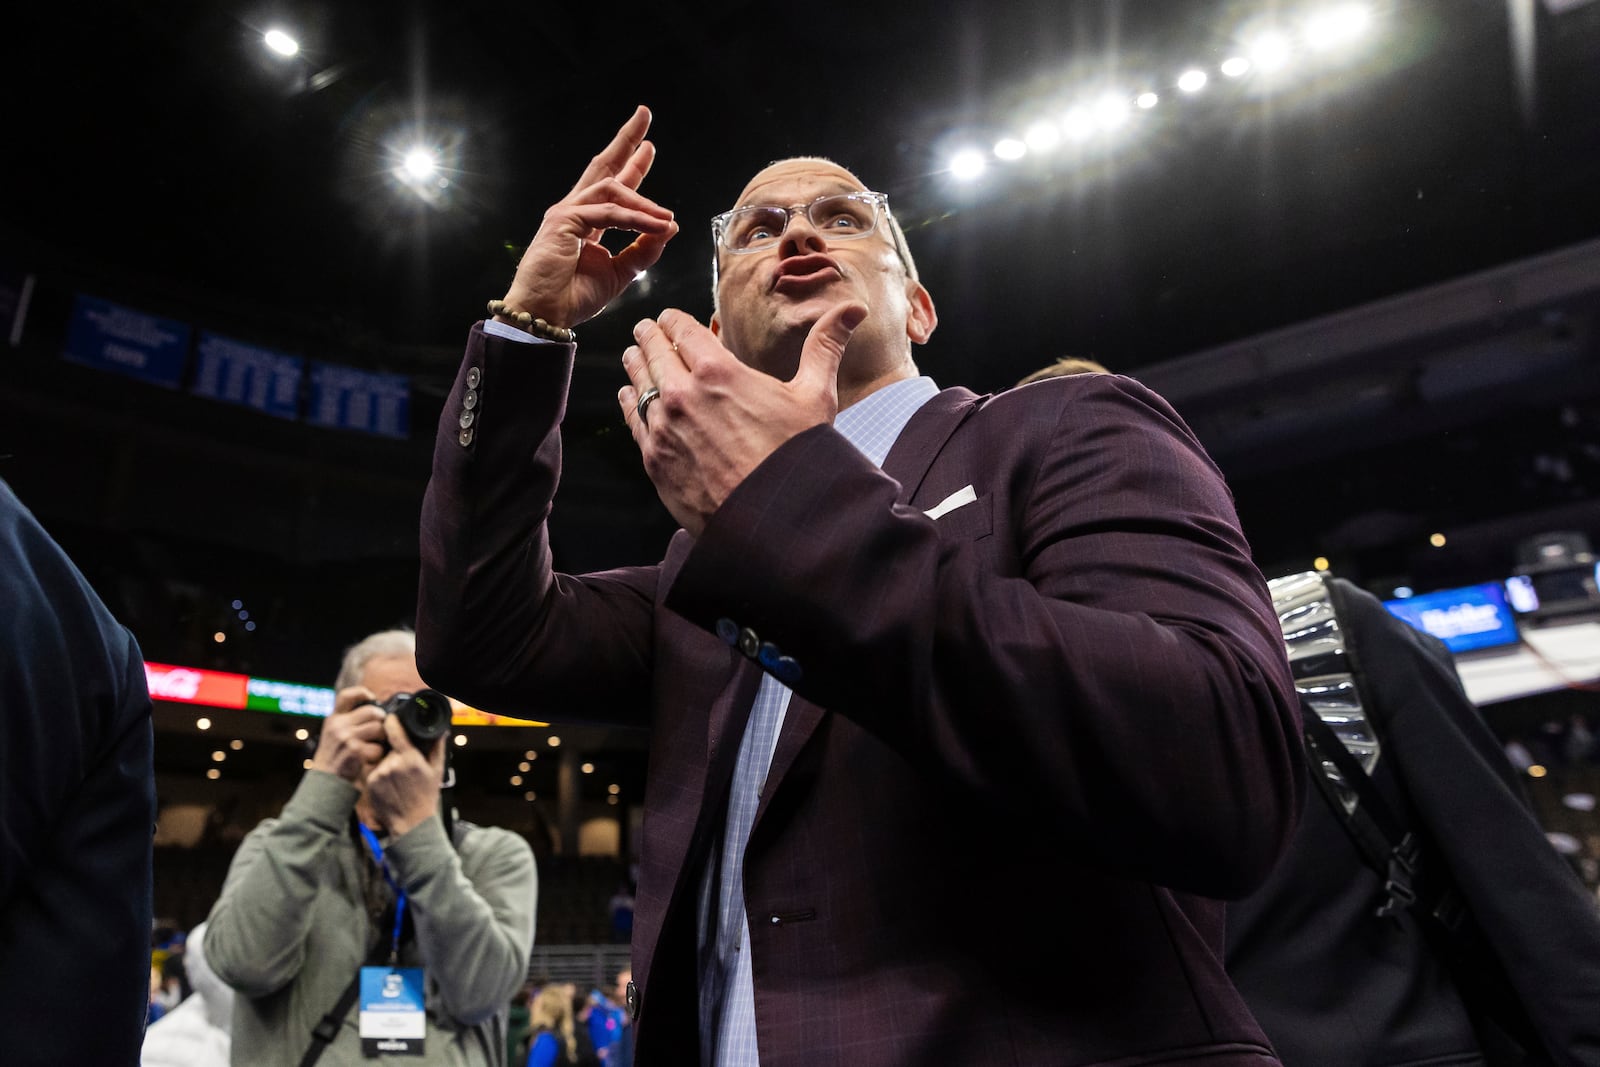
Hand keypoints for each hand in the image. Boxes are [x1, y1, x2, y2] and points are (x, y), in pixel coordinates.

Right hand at [310, 688, 386, 781]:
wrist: (324, 783)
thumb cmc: (334, 758)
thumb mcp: (334, 734)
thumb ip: (348, 720)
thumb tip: (375, 707)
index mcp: (333, 718)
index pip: (347, 695)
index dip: (363, 693)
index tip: (372, 699)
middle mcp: (338, 725)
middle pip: (373, 712)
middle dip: (381, 722)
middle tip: (379, 733)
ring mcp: (346, 737)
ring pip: (379, 728)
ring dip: (382, 740)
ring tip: (374, 747)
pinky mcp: (354, 751)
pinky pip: (378, 748)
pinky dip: (378, 756)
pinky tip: (369, 760)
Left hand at [364, 715, 446, 837]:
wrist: (411, 823)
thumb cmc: (426, 797)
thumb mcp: (437, 771)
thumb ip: (437, 747)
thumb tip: (441, 731)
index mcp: (410, 758)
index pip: (394, 731)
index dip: (391, 722)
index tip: (391, 718)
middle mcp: (393, 763)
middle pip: (389, 748)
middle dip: (395, 752)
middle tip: (405, 767)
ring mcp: (380, 773)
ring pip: (381, 759)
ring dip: (387, 764)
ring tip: (398, 780)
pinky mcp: (370, 783)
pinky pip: (374, 771)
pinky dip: (380, 774)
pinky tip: (390, 786)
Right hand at [501, 105, 677, 328]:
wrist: (546, 316)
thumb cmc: (574, 298)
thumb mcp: (620, 273)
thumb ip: (643, 250)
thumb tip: (670, 228)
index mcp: (586, 223)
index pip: (613, 187)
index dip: (632, 165)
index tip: (649, 146)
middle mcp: (575, 211)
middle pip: (603, 167)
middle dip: (625, 141)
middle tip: (644, 115)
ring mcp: (566, 213)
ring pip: (613, 191)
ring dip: (645, 203)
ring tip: (667, 217)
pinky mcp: (563, 221)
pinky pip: (608, 214)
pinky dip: (635, 219)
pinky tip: (657, 225)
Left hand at [617, 302, 866, 535]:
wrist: (773, 519)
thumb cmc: (797, 458)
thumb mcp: (814, 396)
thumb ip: (824, 346)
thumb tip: (853, 309)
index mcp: (717, 371)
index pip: (679, 328)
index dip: (672, 319)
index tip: (669, 318)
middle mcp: (682, 394)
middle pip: (651, 350)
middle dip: (650, 336)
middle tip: (647, 330)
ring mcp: (663, 427)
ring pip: (637, 381)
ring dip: (636, 364)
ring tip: (635, 355)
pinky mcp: (654, 459)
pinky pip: (633, 418)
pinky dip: (631, 401)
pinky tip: (631, 395)